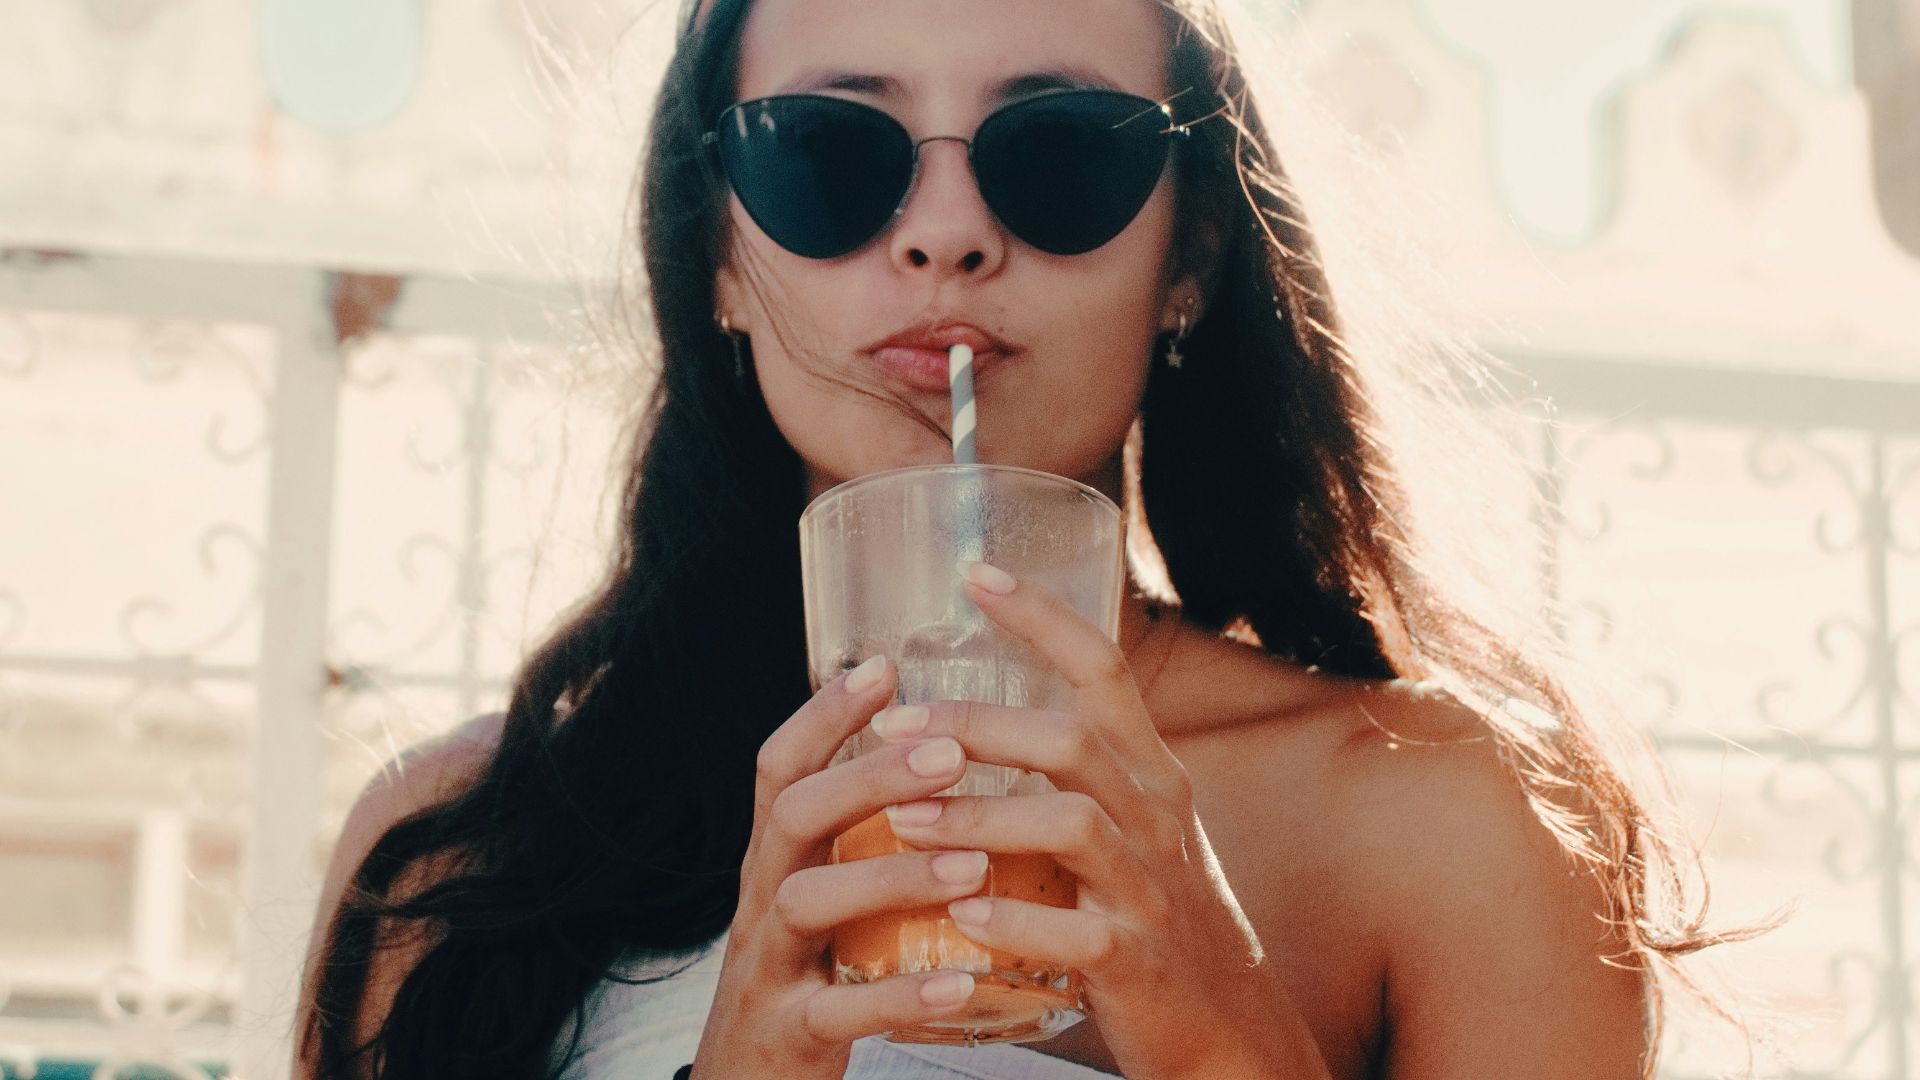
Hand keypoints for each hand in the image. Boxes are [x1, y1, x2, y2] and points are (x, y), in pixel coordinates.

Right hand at [691, 654, 998, 1077]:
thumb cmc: (806, 980)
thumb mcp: (821, 897)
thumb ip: (857, 838)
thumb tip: (931, 759)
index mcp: (776, 859)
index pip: (783, 767)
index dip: (825, 713)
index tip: (885, 666)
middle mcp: (763, 899)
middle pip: (795, 814)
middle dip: (869, 777)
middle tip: (950, 753)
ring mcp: (770, 966)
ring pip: (811, 901)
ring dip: (893, 877)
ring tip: (973, 867)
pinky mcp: (789, 1034)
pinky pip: (838, 1011)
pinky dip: (898, 997)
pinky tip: (960, 983)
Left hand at [868, 561, 1333, 1079]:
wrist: (1229, 1026)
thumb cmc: (1154, 914)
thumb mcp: (1131, 825)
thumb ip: (1069, 774)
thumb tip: (966, 720)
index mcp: (1149, 772)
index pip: (1104, 669)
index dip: (1042, 616)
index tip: (975, 575)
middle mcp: (1156, 816)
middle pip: (1070, 740)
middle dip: (976, 724)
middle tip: (894, 725)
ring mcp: (1150, 888)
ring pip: (1069, 825)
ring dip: (976, 817)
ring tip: (900, 820)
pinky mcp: (1136, 962)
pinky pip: (1074, 933)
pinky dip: (1013, 922)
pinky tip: (961, 917)